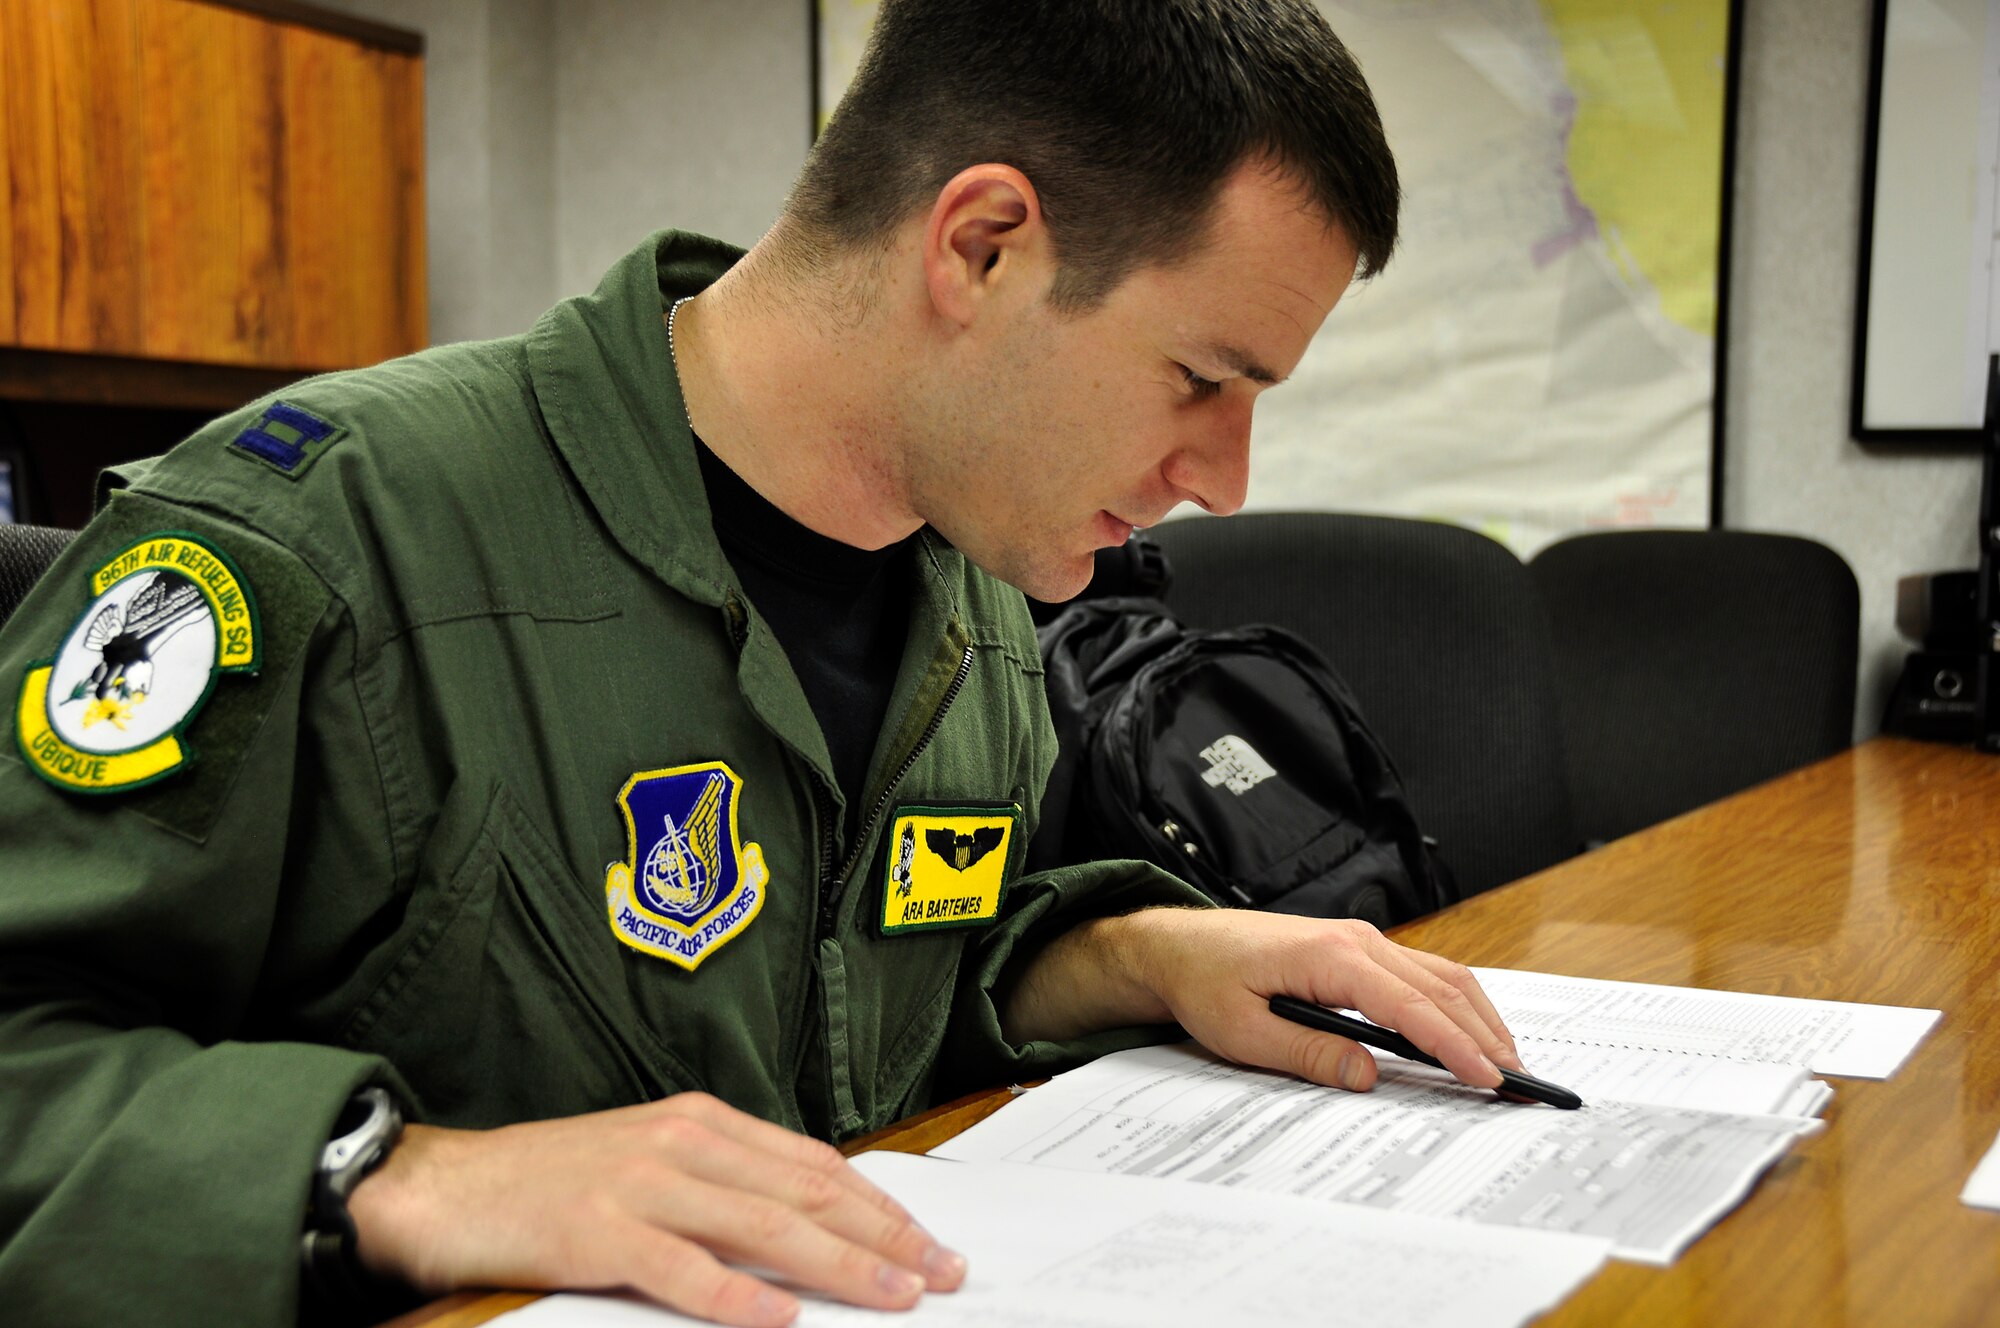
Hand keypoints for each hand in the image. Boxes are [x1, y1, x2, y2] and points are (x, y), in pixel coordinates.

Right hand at [346, 1093, 967, 1326]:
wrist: (450, 1185)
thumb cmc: (552, 1180)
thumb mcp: (652, 1160)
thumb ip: (724, 1182)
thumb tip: (807, 1225)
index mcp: (701, 1123)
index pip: (814, 1164)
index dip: (880, 1204)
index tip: (928, 1240)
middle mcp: (683, 1144)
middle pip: (807, 1193)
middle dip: (884, 1235)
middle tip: (939, 1272)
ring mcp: (642, 1184)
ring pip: (764, 1227)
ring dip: (839, 1264)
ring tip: (893, 1293)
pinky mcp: (600, 1231)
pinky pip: (682, 1268)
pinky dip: (737, 1296)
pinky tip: (780, 1318)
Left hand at [1005, 907, 1522, 1092]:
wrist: (1178, 944)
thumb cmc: (1205, 982)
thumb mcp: (1243, 1031)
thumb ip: (1308, 1053)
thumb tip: (1368, 1075)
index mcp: (1331, 956)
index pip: (1410, 1006)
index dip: (1454, 1045)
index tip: (1489, 1078)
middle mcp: (1356, 941)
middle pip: (1441, 988)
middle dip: (1485, 1035)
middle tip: (1521, 1082)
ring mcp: (1360, 941)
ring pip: (1439, 977)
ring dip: (1478, 1018)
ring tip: (1507, 1063)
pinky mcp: (1357, 951)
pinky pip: (1420, 975)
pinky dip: (1453, 1005)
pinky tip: (1468, 1033)